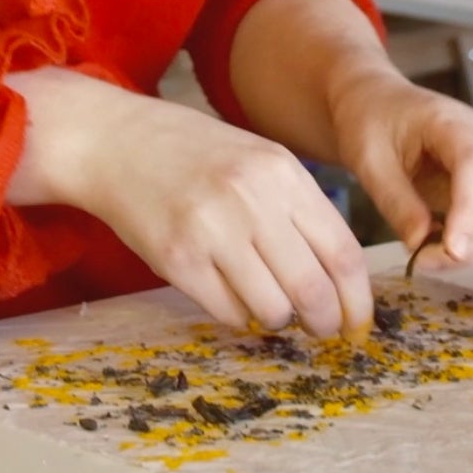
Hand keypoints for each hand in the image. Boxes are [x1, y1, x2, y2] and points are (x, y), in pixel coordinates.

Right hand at [5, 68, 372, 338]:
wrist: (115, 141)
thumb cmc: (194, 155)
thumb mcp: (258, 161)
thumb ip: (298, 211)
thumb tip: (339, 282)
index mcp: (283, 172)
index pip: (342, 252)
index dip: (357, 300)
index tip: (358, 324)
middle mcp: (252, 199)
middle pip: (313, 289)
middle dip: (324, 322)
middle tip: (320, 330)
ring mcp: (212, 229)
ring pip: (272, 309)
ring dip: (278, 321)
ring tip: (268, 308)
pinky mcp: (177, 258)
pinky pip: (227, 312)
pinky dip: (238, 317)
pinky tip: (231, 297)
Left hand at [325, 68, 472, 270]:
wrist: (375, 105)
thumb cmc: (369, 122)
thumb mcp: (369, 160)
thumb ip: (395, 201)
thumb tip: (420, 246)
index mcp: (453, 123)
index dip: (471, 212)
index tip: (452, 251)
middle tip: (431, 263)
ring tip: (432, 259)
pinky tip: (443, 249)